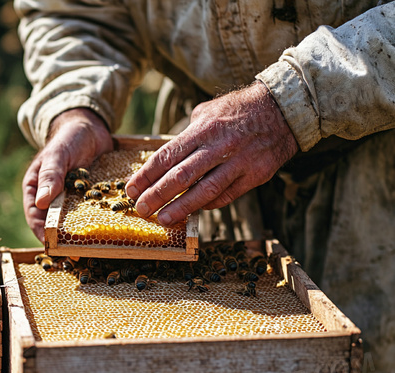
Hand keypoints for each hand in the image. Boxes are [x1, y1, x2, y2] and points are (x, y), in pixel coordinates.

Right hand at [23, 108, 112, 241]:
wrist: (90, 128)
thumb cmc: (67, 139)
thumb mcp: (57, 155)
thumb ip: (50, 175)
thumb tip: (41, 201)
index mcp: (36, 190)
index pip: (35, 218)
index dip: (43, 234)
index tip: (55, 247)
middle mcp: (52, 200)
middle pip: (55, 226)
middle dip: (65, 241)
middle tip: (78, 256)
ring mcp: (71, 201)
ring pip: (74, 224)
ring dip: (83, 236)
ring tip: (95, 251)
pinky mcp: (89, 200)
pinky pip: (93, 215)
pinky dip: (100, 224)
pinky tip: (111, 234)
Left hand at [125, 81, 298, 225]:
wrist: (284, 109)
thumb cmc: (238, 111)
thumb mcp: (207, 112)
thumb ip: (186, 135)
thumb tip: (165, 157)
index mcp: (202, 129)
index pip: (167, 156)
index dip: (146, 175)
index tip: (131, 189)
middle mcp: (219, 146)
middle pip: (181, 176)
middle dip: (157, 195)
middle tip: (140, 209)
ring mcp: (238, 162)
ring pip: (204, 190)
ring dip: (181, 207)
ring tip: (163, 219)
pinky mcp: (255, 175)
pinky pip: (227, 195)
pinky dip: (208, 205)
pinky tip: (193, 212)